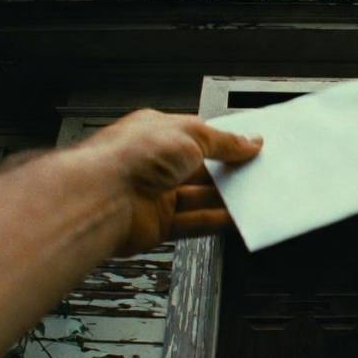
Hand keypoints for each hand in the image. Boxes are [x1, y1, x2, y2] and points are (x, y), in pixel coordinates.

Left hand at [71, 109, 261, 255]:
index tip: (250, 148)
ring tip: (253, 197)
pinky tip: (236, 219)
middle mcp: (155, 163)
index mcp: (157, 132)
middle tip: (256, 173)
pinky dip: (216, 222)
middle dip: (228, 172)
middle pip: (201, 169)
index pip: (198, 136)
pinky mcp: (157, 225)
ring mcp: (155, 195)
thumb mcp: (190, 135)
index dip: (224, 142)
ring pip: (200, 198)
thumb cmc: (129, 157)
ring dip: (226, 199)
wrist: (100, 198)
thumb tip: (248, 142)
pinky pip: (194, 223)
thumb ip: (223, 142)